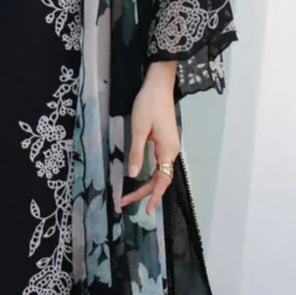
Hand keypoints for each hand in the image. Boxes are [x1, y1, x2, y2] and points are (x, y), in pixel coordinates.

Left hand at [120, 60, 180, 215]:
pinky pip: (159, 164)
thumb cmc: (149, 104)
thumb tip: (133, 175)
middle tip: (124, 202)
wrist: (158, 84)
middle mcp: (171, 150)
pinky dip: (150, 175)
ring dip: (146, 185)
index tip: (147, 210)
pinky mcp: (165, 141)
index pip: (162, 180)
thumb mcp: (139, 129)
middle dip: (144, 192)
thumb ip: (136, 153)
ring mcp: (169, 146)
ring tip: (130, 196)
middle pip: (160, 178)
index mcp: (167, 149)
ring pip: (160, 172)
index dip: (154, 195)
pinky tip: (141, 179)